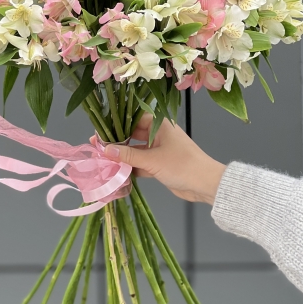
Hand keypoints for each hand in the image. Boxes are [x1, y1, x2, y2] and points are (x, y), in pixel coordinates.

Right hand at [91, 114, 225, 205]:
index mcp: (159, 125)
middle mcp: (158, 135)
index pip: (133, 119)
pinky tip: (116, 172)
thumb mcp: (152, 160)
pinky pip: (141, 164)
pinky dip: (131, 168)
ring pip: (135, 151)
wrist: (205, 184)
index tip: (100, 132)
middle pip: (132, 135)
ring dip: (122, 157)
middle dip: (116, 142)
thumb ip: (128, 155)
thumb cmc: (182, 165)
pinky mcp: (160, 165)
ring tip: (103, 160)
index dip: (116, 125)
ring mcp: (159, 150)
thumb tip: (105, 149)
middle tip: (97, 147)